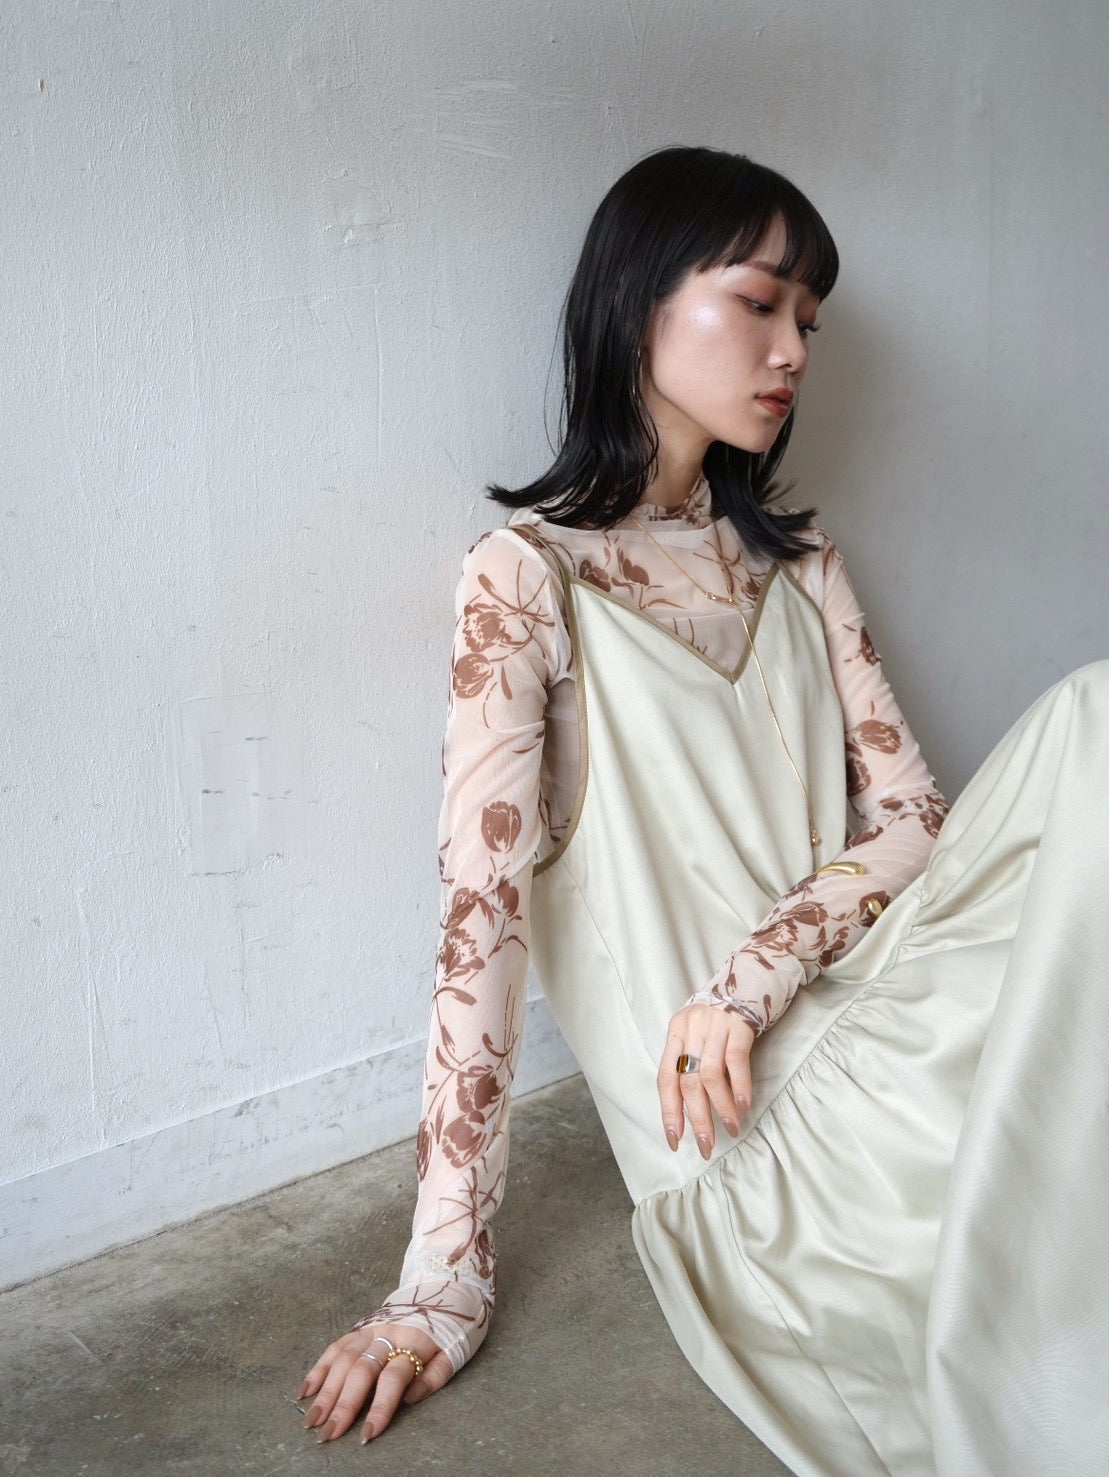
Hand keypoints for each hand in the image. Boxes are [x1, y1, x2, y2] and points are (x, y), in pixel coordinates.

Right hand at [298, 1321, 452, 1444]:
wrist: (443, 1289)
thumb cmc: (450, 1330)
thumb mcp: (454, 1353)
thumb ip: (435, 1377)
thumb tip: (410, 1399)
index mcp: (415, 1343)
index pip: (394, 1378)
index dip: (380, 1407)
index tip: (366, 1435)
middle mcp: (388, 1334)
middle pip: (362, 1370)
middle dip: (343, 1405)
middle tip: (327, 1434)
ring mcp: (372, 1328)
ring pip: (343, 1359)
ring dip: (325, 1391)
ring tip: (311, 1420)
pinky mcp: (361, 1326)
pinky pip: (336, 1346)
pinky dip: (319, 1368)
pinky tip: (306, 1391)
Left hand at [657, 1003, 755, 1159]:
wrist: (753, 972)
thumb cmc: (725, 1010)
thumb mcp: (701, 1030)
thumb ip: (694, 1058)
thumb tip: (695, 1105)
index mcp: (676, 1031)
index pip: (665, 1077)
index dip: (669, 1111)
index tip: (675, 1139)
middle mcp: (691, 1028)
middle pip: (687, 1081)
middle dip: (696, 1118)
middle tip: (705, 1145)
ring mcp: (715, 1024)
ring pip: (709, 1074)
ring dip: (720, 1107)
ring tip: (730, 1129)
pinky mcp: (740, 1023)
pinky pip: (735, 1061)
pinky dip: (739, 1087)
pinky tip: (743, 1106)